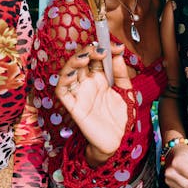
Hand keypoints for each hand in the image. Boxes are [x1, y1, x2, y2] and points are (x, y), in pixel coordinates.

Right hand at [55, 43, 131, 164]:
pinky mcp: (74, 107)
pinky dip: (63, 80)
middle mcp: (88, 83)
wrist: (119, 140)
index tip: (116, 46)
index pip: (96, 58)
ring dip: (74, 61)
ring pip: (68, 72)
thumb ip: (121, 73)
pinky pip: (62, 91)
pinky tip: (73, 73)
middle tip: (100, 49)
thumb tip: (117, 54)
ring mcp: (80, 94)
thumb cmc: (121, 117)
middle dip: (88, 51)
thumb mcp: (126, 91)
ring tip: (86, 57)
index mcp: (100, 78)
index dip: (103, 49)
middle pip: (81, 61)